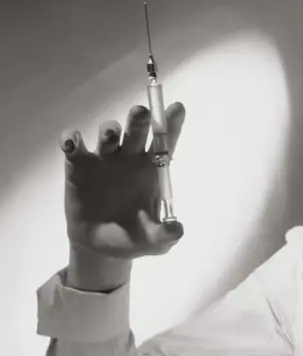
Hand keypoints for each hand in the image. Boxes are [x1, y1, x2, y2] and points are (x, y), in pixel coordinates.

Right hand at [60, 102, 185, 260]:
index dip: (172, 123)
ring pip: (109, 133)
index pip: (166, 141)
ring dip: (109, 130)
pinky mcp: (79, 166)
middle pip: (137, 130)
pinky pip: (74, 146)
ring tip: (109, 136)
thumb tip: (178, 229)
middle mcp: (131, 157)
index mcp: (154, 169)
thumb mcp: (154, 242)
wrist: (100, 248)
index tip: (178, 107)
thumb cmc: (134, 237)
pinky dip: (71, 139)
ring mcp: (105, 159)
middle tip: (140, 112)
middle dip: (139, 119)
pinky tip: (71, 142)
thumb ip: (166, 235)